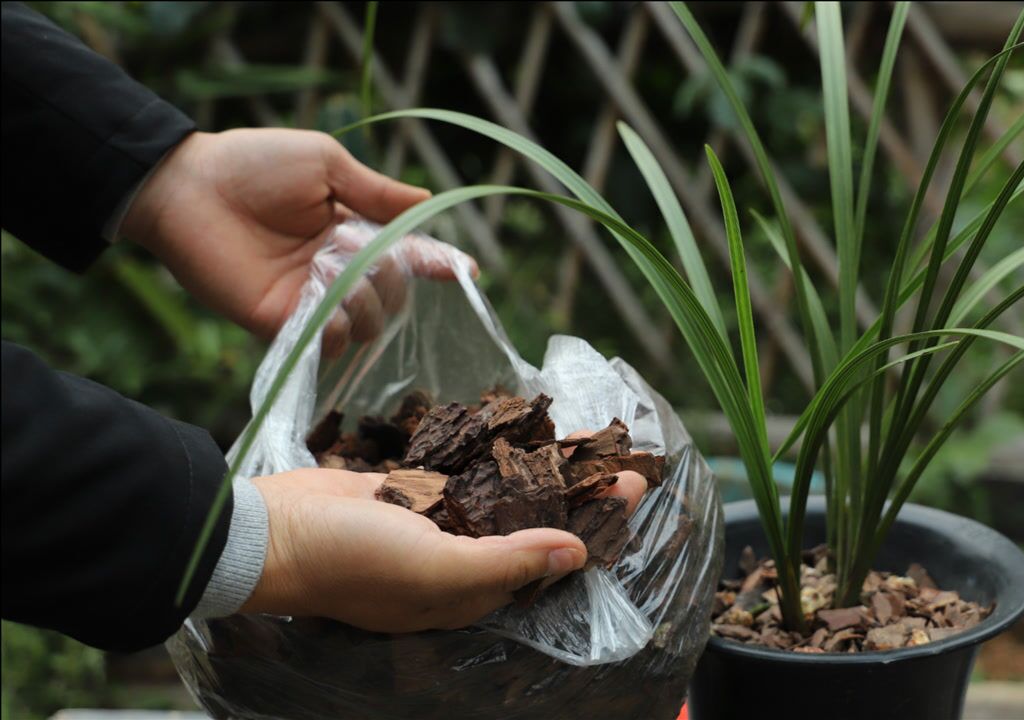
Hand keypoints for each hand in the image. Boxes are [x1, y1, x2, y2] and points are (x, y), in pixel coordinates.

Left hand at [122, 128, 475, 356]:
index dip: (438, 264)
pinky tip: (321, 294)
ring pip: (370, 325)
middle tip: (355, 245)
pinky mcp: (283, 324)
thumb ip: (376, 191)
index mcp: (353, 231)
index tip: (466, 271)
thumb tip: (428, 201)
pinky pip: (332, 342)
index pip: (407, 256)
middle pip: (395, 296)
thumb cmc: (254, 163)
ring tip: (330, 266)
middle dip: (390, 275)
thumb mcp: (325, 163)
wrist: (189, 187)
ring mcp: (312, 301)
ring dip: (364, 298)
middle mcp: (338, 272)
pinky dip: (338, 325)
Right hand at [240, 464, 647, 631]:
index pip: (553, 559)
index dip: (597, 525)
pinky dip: (498, 456)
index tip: (633, 488)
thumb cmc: (353, 562)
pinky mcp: (412, 493)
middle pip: (538, 525)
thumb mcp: (439, 571)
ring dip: (547, 471)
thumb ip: (509, 562)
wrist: (271, 530)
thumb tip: (578, 553)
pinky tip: (527, 433)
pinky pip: (467, 474)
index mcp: (474, 593)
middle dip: (583, 493)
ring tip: (588, 440)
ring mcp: (436, 526)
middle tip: (626, 457)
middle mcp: (461, 563)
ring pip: (506, 497)